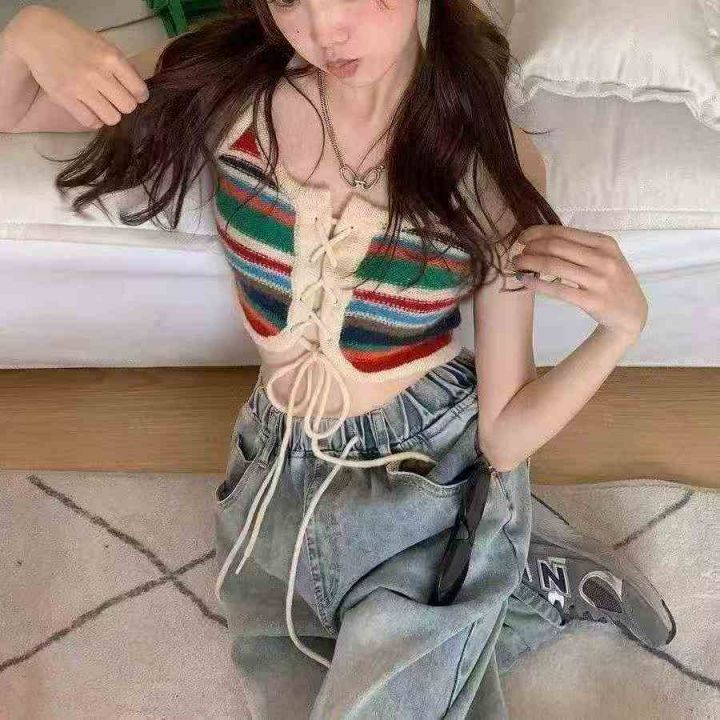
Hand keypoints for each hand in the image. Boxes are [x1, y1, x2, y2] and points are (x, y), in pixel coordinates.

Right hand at [5, 5, 148, 129]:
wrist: (38, 35)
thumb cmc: (76, 41)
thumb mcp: (103, 45)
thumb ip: (122, 66)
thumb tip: (140, 91)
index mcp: (112, 57)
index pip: (139, 90)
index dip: (138, 96)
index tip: (133, 95)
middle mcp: (98, 73)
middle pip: (128, 107)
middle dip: (124, 105)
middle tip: (114, 99)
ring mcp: (81, 86)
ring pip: (112, 118)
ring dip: (109, 114)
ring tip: (101, 105)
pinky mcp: (65, 97)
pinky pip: (91, 122)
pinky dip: (94, 120)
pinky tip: (90, 110)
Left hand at [509, 225, 647, 341]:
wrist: (631, 313)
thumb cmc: (612, 281)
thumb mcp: (604, 257)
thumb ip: (579, 247)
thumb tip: (540, 239)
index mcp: (604, 243)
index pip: (563, 232)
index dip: (537, 233)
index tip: (522, 238)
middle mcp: (603, 259)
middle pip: (555, 247)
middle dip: (530, 248)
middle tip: (518, 254)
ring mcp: (598, 280)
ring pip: (553, 266)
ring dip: (529, 263)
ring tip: (516, 265)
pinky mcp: (591, 301)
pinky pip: (557, 289)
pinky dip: (536, 283)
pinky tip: (524, 280)